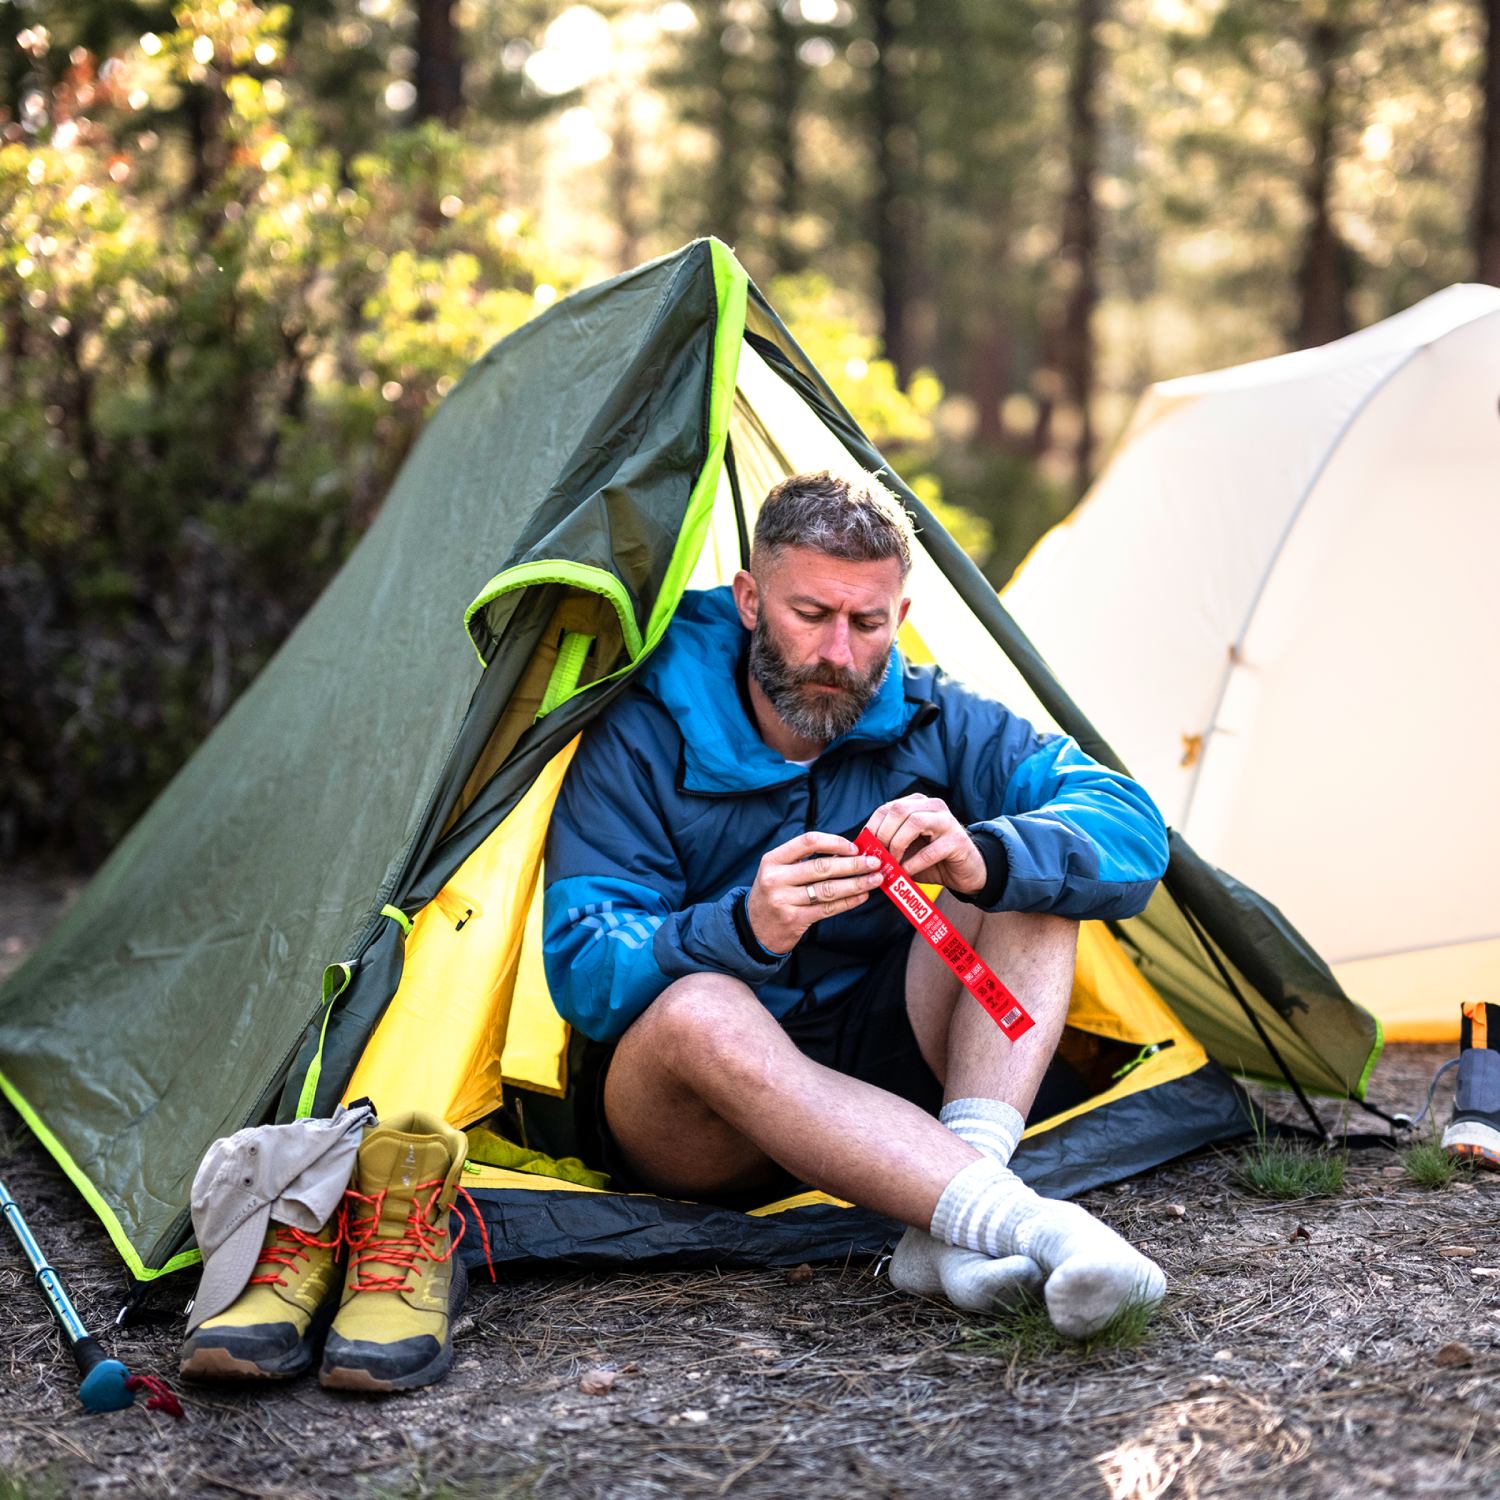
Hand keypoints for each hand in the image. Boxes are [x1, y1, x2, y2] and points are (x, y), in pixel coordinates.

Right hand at [745, 831, 885, 954]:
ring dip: (856, 883)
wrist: (754, 929)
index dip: (834, 842)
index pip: (808, 842)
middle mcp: (776, 879)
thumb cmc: (773, 894)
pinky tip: (862, 896)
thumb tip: (847, 852)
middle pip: (822, 867)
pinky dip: (848, 901)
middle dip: (853, 865)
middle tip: (874, 863)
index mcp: (772, 859)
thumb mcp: (778, 870)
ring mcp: (784, 901)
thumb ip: (805, 860)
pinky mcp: (794, 920)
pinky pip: (828, 908)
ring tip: (874, 880)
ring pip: (828, 890)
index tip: (854, 848)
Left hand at [864, 794, 986, 894]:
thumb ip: (887, 844)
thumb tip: (861, 850)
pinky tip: (906, 873)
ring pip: (914, 822)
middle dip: (883, 835)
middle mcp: (933, 806)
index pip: (886, 808)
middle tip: (878, 857)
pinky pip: (930, 851)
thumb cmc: (931, 861)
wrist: (965, 872)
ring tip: (893, 863)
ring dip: (897, 845)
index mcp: (918, 804)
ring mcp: (947, 821)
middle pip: (899, 810)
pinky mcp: (957, 841)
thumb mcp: (906, 849)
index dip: (872, 828)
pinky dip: (913, 864)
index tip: (865, 848)